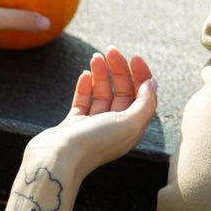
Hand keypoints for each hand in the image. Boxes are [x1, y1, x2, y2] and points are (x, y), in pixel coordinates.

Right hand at [5, 47, 156, 210]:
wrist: (57, 160)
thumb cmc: (95, 142)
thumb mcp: (130, 123)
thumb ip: (145, 103)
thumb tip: (152, 82)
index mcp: (131, 129)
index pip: (142, 97)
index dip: (141, 76)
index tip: (134, 57)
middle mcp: (114, 128)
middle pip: (122, 92)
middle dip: (119, 70)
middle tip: (110, 50)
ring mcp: (92, 126)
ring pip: (102, 94)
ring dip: (101, 74)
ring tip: (96, 57)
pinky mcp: (73, 126)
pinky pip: (83, 101)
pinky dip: (86, 87)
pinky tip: (85, 74)